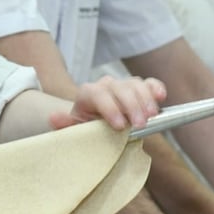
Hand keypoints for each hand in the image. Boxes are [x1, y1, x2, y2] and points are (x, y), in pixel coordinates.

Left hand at [50, 74, 167, 130]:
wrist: (97, 125)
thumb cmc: (86, 129)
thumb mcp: (75, 130)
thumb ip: (66, 125)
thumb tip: (53, 118)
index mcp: (88, 94)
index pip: (98, 94)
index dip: (109, 108)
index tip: (119, 126)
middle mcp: (105, 86)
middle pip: (119, 88)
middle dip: (131, 106)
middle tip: (139, 125)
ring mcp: (123, 85)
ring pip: (135, 84)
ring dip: (145, 100)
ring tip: (151, 116)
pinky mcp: (139, 88)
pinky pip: (148, 83)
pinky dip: (155, 88)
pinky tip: (160, 97)